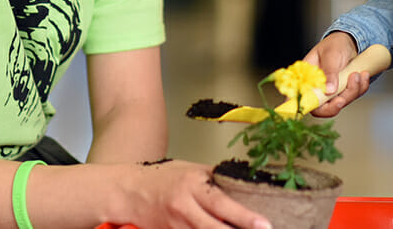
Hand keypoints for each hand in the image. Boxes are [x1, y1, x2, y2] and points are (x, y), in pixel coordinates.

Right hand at [123, 159, 270, 228]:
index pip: (222, 203)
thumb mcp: (190, 169)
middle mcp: (184, 208)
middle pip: (216, 228)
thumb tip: (242, 181)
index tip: (264, 223)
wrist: (128, 192)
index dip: (245, 216)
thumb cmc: (160, 178)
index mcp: (192, 185)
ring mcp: (176, 226)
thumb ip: (214, 177)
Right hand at [303, 32, 368, 117]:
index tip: (325, 104)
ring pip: (341, 103)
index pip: (301, 97)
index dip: (308, 106)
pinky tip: (363, 75)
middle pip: (322, 108)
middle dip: (337, 103)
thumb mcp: (331, 55)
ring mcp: (331, 91)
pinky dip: (360, 87)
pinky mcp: (344, 91)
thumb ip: (329, 72)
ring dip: (353, 90)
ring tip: (358, 74)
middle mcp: (317, 88)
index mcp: (307, 78)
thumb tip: (328, 90)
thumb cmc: (334, 44)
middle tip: (346, 94)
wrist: (349, 42)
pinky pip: (353, 96)